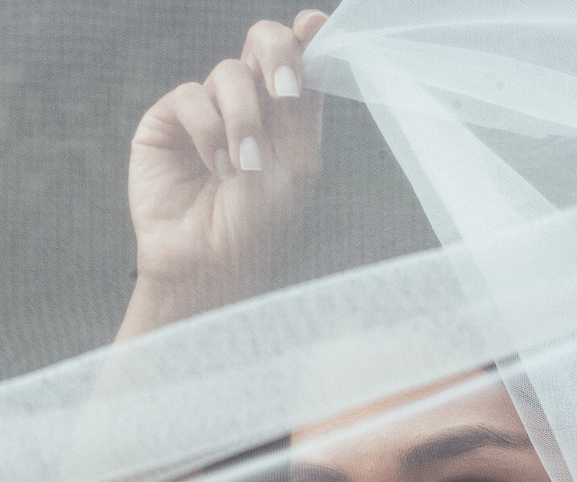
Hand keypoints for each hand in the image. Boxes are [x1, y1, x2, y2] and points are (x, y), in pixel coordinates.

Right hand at [128, 11, 326, 305]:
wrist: (211, 265)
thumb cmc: (259, 227)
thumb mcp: (296, 164)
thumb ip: (305, 100)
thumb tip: (313, 28)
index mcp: (287, 118)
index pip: (298, 60)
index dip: (305, 38)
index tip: (314, 28)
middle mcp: (248, 107)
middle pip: (261, 44)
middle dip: (276, 55)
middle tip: (284, 92)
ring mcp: (207, 112)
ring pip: (228, 73)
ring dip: (243, 119)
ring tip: (244, 167)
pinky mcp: (168, 122)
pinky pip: (191, 96)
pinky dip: (208, 131)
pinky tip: (216, 168)